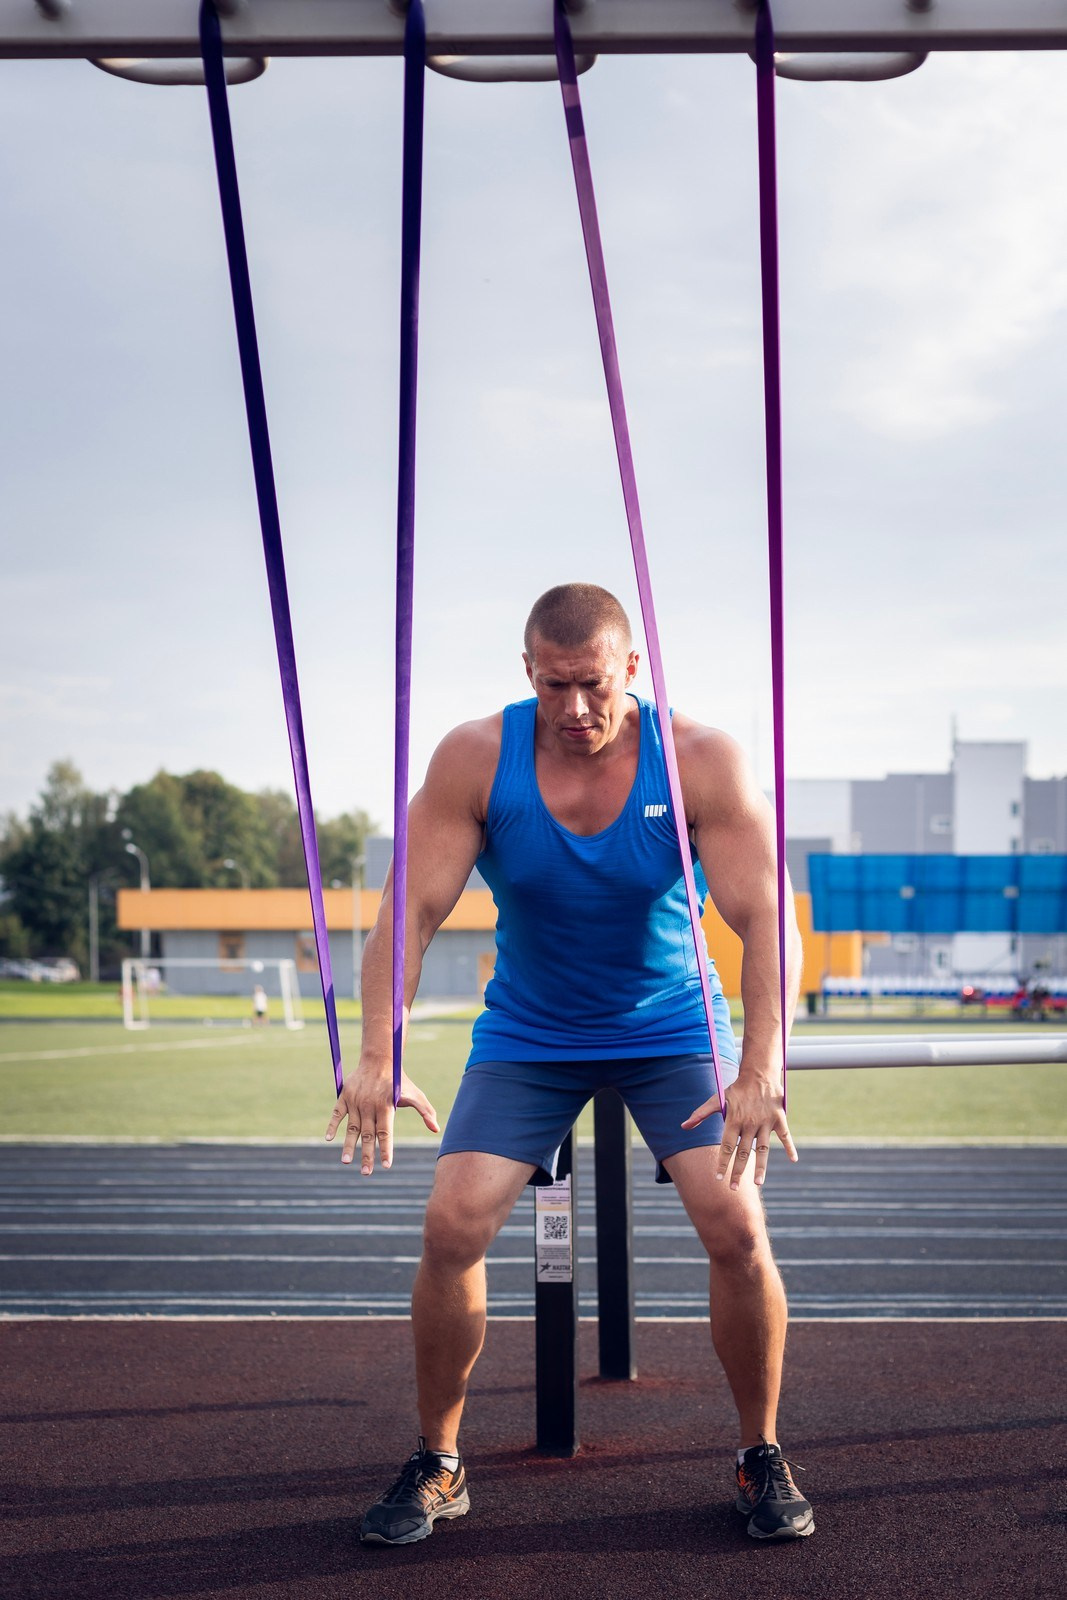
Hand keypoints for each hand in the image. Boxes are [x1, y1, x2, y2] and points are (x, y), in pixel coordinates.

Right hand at [325, 1063, 438, 1174]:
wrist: (380, 1059)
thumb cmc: (399, 1080)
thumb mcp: (415, 1094)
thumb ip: (425, 1111)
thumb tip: (436, 1129)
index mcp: (386, 1106)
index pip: (386, 1132)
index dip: (386, 1149)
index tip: (386, 1165)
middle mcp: (370, 1105)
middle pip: (368, 1135)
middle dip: (367, 1155)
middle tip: (366, 1173)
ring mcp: (356, 1101)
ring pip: (352, 1127)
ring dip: (349, 1145)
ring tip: (346, 1162)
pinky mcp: (345, 1096)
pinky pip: (337, 1113)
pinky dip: (332, 1125)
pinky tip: (329, 1139)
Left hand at [681, 1071, 796, 1189]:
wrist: (759, 1074)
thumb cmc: (736, 1090)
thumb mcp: (717, 1099)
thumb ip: (700, 1114)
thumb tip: (683, 1126)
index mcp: (734, 1120)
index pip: (726, 1146)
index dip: (722, 1162)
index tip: (718, 1178)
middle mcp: (749, 1124)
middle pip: (743, 1152)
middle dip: (738, 1171)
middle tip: (733, 1188)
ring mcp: (765, 1122)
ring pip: (763, 1149)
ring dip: (760, 1167)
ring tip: (757, 1183)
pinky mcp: (779, 1119)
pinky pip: (785, 1136)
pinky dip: (790, 1147)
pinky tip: (794, 1160)